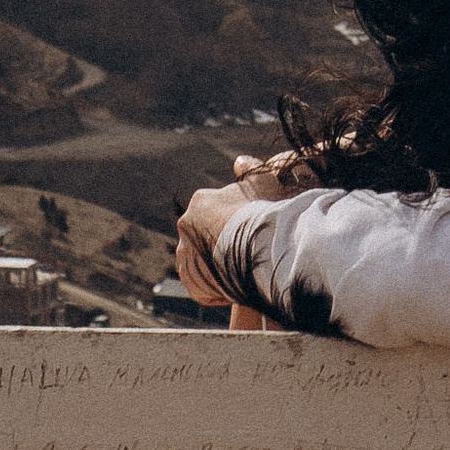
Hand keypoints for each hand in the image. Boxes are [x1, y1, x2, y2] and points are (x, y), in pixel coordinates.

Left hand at [176, 182, 256, 306]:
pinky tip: (234, 288)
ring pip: (201, 261)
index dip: (234, 223)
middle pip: (205, 236)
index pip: (215, 213)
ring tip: (241, 273)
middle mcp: (186, 227)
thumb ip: (251, 170)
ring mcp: (186, 255)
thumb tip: (240, 161)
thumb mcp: (263, 181)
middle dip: (221, 244)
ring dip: (216, 266)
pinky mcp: (191, 282)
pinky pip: (202, 285)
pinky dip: (214, 287)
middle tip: (245, 253)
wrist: (258, 248)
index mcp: (201, 202)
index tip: (249, 232)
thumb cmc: (263, 213)